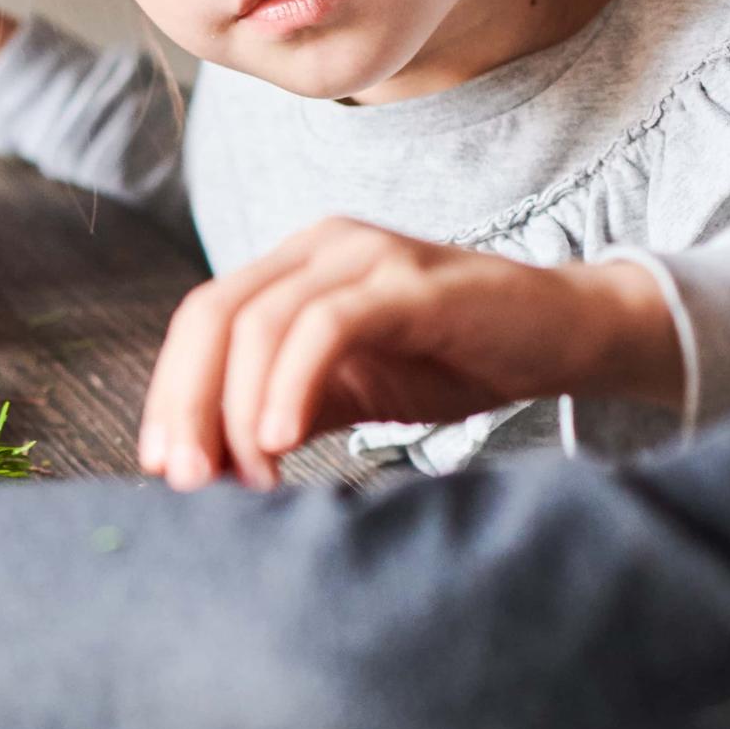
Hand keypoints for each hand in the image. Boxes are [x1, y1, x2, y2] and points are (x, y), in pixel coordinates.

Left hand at [138, 222, 683, 488]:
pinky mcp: (411, 281)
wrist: (567, 334)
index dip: (170, 393)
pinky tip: (279, 440)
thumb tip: (207, 466)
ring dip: (235, 406)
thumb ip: (281, 413)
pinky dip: (290, 382)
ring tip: (245, 478)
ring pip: (260, 320)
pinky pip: (326, 325)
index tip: (162, 470)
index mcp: (294, 268)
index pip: (202, 321)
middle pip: (213, 316)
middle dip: (185, 402)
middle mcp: (319, 248)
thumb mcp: (350, 393)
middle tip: (183, 480)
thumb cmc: (455, 360)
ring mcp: (364, 256)